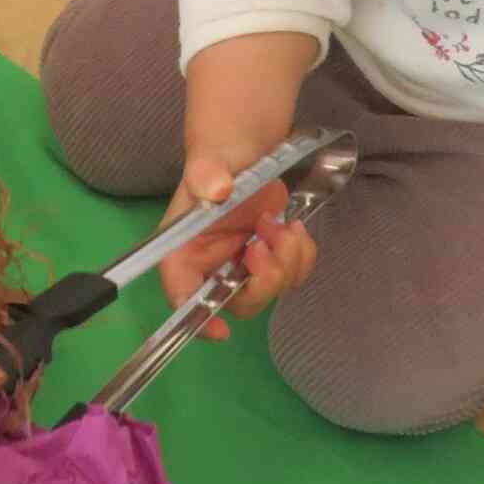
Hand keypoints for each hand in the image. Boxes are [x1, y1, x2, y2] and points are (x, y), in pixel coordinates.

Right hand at [155, 153, 318, 342]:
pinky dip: (301, 255)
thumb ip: (205, 175)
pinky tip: (293, 227)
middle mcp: (211, 268)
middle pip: (238, 303)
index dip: (199, 320)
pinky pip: (294, 275)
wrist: (246, 153)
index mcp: (183, 254)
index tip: (221, 330)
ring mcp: (243, 267)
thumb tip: (218, 188)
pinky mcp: (270, 261)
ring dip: (285, 259)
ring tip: (278, 223)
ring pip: (271, 291)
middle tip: (265, 243)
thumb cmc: (217, 161)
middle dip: (262, 280)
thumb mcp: (207, 165)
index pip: (182, 297)